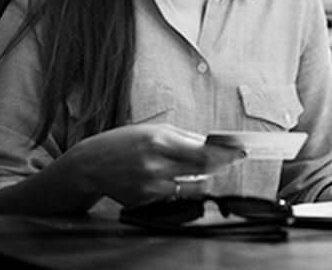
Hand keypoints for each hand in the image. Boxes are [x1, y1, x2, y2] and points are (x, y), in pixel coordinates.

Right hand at [71, 123, 243, 206]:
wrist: (90, 164)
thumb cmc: (123, 142)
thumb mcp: (153, 130)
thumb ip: (184, 138)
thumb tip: (211, 144)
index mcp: (160, 141)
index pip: (203, 153)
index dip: (226, 155)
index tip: (240, 151)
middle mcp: (156, 165)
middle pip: (203, 172)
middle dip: (220, 165)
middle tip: (231, 159)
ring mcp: (151, 187)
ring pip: (192, 187)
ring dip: (200, 177)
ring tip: (194, 166)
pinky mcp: (146, 202)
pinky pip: (175, 197)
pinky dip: (180, 187)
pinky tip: (172, 178)